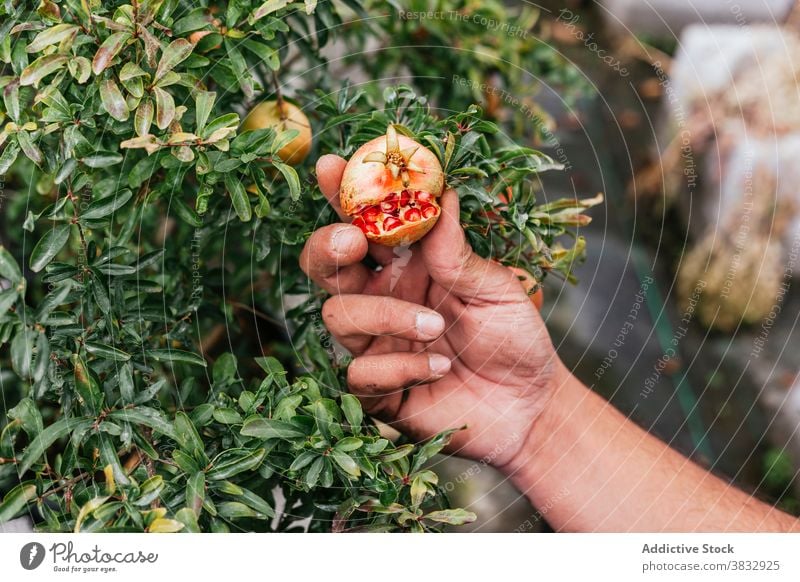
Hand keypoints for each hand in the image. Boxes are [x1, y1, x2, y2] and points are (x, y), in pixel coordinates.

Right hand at [299, 154, 567, 467]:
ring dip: (384, 315)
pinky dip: (398, 367)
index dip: (341, 194)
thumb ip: (460, 250)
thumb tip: (442, 193)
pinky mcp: (376, 390)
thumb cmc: (514, 338)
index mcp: (410, 265)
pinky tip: (438, 369)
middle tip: (351, 240)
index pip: (364, 223)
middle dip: (327, 246)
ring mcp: (376, 344)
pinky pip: (359, 373)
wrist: (530, 406)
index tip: (330, 166)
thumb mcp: (497, 288)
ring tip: (435, 326)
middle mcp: (384, 298)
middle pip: (325, 265)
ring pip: (337, 315)